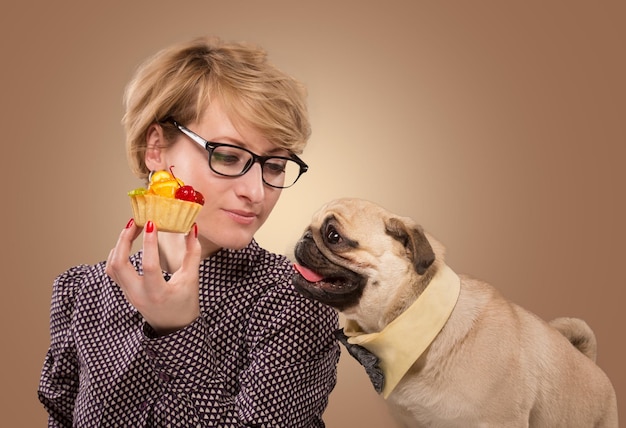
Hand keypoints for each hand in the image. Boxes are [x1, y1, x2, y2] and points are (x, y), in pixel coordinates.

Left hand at [106, 219, 201, 335]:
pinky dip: (116, 255)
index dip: (149, 243)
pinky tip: (126, 244)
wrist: (174, 327)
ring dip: (118, 245)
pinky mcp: (125, 291)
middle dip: (124, 240)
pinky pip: (113, 271)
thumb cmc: (185, 304)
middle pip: (118, 265)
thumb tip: (192, 230)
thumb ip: (192, 253)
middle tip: (135, 222)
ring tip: (131, 229)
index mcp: (157, 293)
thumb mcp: (192, 279)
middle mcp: (138, 295)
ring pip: (112, 267)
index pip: (149, 266)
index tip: (152, 224)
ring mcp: (129, 294)